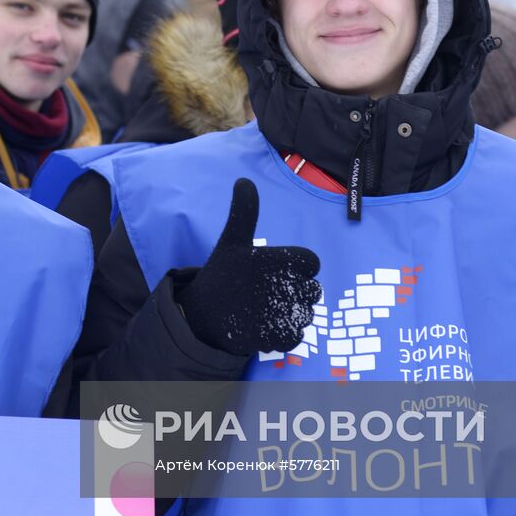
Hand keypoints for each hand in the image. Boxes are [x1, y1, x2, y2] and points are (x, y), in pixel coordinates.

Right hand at [176, 178, 322, 355]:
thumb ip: (244, 211)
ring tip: (264, 309)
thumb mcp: (232, 239)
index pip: (311, 262)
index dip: (297, 267)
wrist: (202, 315)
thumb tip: (243, 180)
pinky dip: (285, 332)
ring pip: (307, 313)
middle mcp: (286, 284)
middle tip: (267, 292)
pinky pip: (297, 335)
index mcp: (280, 258)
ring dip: (291, 312)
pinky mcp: (278, 336)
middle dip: (295, 292)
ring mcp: (283, 312)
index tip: (275, 271)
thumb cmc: (223, 274)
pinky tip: (265, 325)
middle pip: (313, 290)